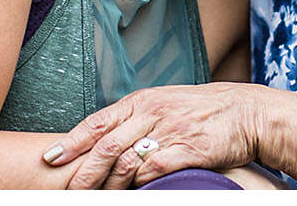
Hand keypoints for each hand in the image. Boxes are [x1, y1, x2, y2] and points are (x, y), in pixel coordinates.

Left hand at [42, 83, 265, 188]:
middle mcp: (152, 113)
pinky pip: (153, 170)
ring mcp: (169, 131)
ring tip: (96, 197)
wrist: (246, 111)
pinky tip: (131, 191)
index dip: (71, 141)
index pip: (98, 121)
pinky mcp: (187, 150)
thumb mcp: (165, 102)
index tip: (50, 157)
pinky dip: (137, 183)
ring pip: (126, 160)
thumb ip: (136, 117)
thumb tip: (104, 136)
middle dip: (82, 170)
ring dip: (107, 183)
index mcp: (142, 100)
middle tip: (67, 189)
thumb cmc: (203, 109)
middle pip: (106, 145)